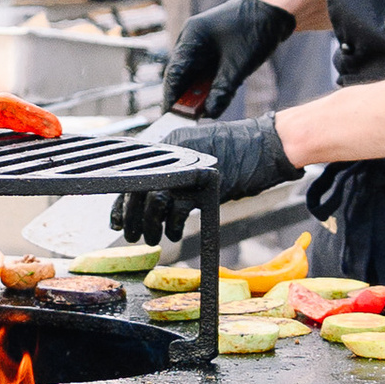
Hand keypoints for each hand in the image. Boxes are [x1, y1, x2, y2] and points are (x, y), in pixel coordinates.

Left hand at [111, 112, 295, 243]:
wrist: (268, 145)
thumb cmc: (237, 154)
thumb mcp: (199, 160)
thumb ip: (176, 173)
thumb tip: (151, 198)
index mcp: (171, 146)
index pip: (135, 175)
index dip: (122, 202)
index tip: (117, 221)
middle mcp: (175, 155)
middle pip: (139, 188)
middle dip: (132, 217)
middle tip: (132, 236)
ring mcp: (189, 168)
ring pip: (154, 201)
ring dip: (150, 226)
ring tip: (152, 238)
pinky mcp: (204, 184)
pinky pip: (179, 209)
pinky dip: (172, 226)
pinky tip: (173, 234)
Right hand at [161, 0, 294, 117]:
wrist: (276, 10)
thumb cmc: (256, 29)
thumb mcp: (239, 64)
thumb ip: (222, 90)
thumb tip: (209, 113)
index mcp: (192, 37)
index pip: (174, 72)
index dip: (172, 96)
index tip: (172, 117)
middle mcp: (193, 39)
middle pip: (182, 74)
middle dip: (186, 96)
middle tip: (192, 118)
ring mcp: (203, 42)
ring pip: (195, 73)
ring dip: (200, 91)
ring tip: (207, 110)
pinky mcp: (215, 47)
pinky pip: (206, 70)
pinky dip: (210, 84)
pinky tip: (218, 96)